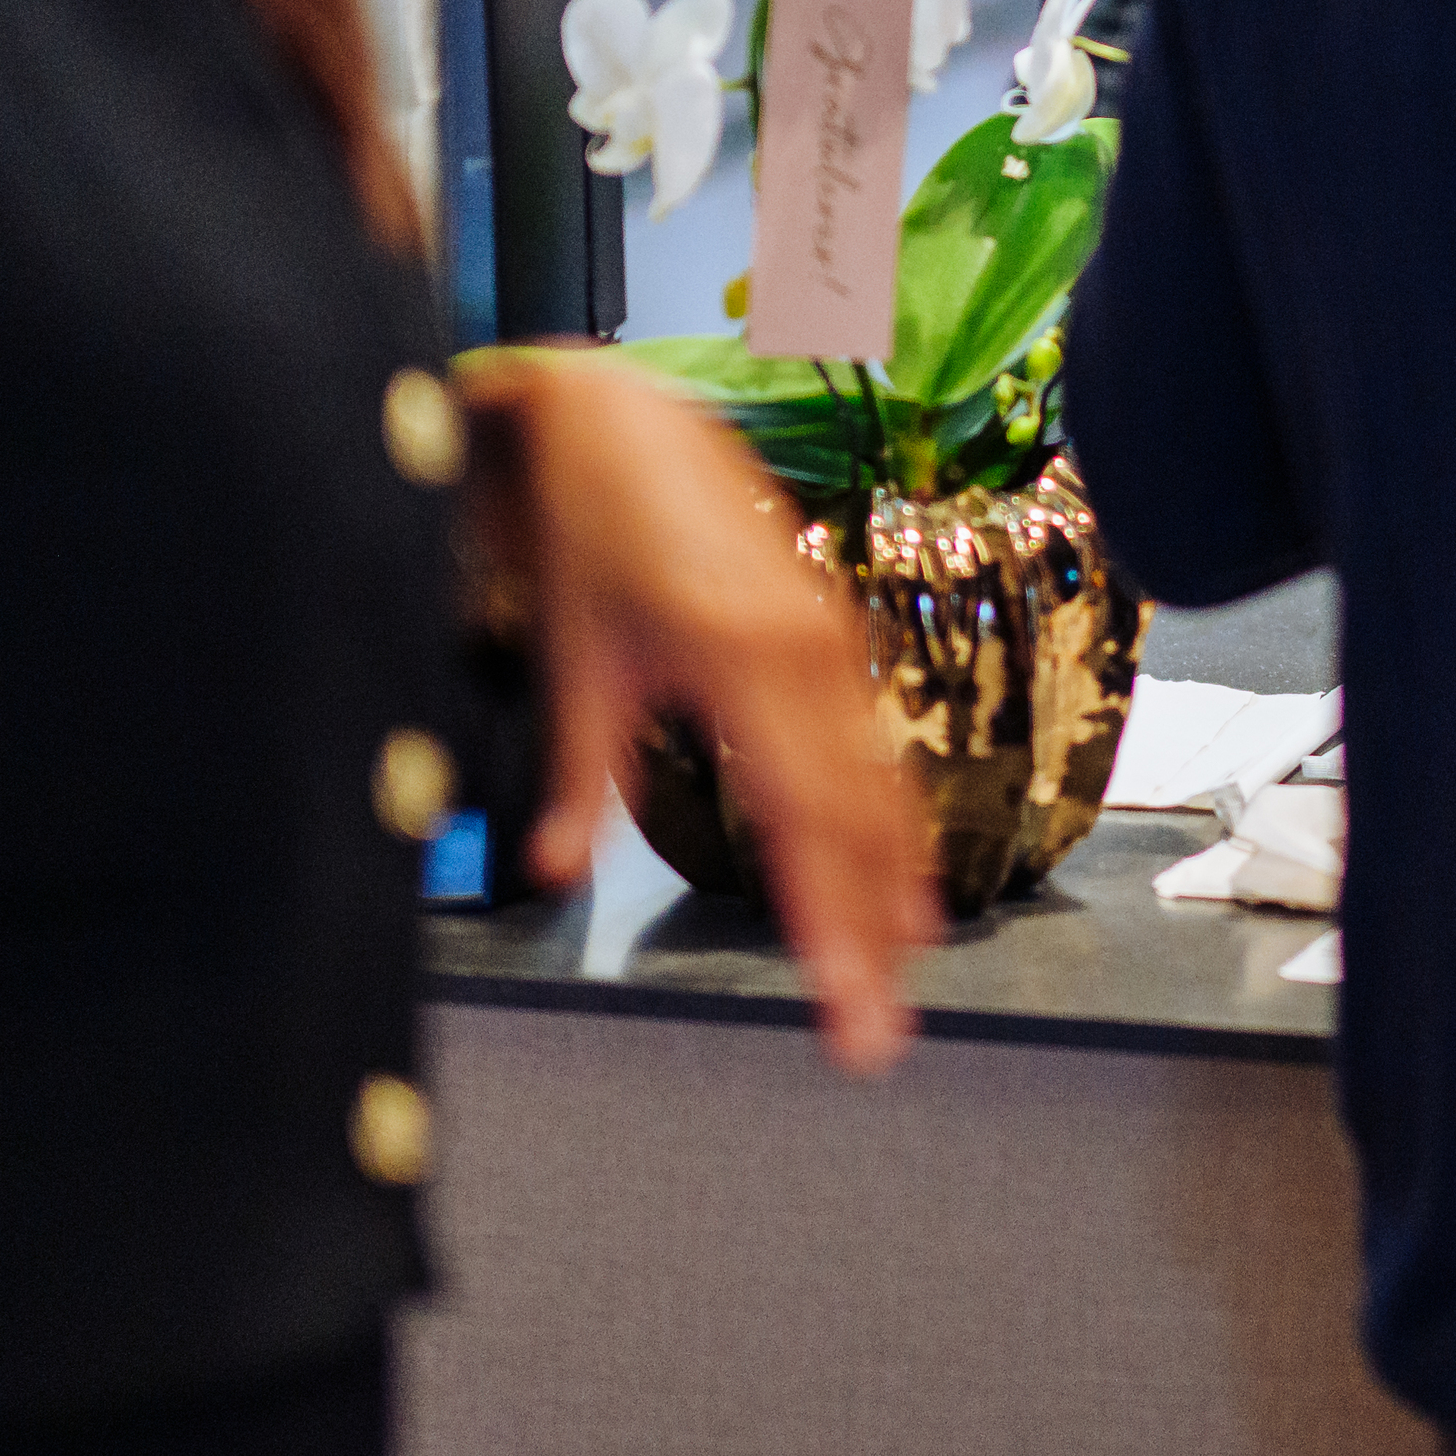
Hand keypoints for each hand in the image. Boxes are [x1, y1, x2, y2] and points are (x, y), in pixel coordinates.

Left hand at [470, 352, 934, 1071]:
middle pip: (860, 822)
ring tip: (903, 977)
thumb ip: (578, 769)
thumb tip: (553, 871)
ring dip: (894, 886)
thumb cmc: (590, 527)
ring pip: (880, 787)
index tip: (849, 1014)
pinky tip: (896, 878)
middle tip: (879, 1039)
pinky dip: (890, 822)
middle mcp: (806, 653)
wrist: (623, 415)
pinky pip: (873, 745)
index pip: (802, 823)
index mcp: (740, 659)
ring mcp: (828, 640)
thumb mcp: (572, 651)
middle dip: (873, 937)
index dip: (831, 928)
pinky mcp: (829, 632)